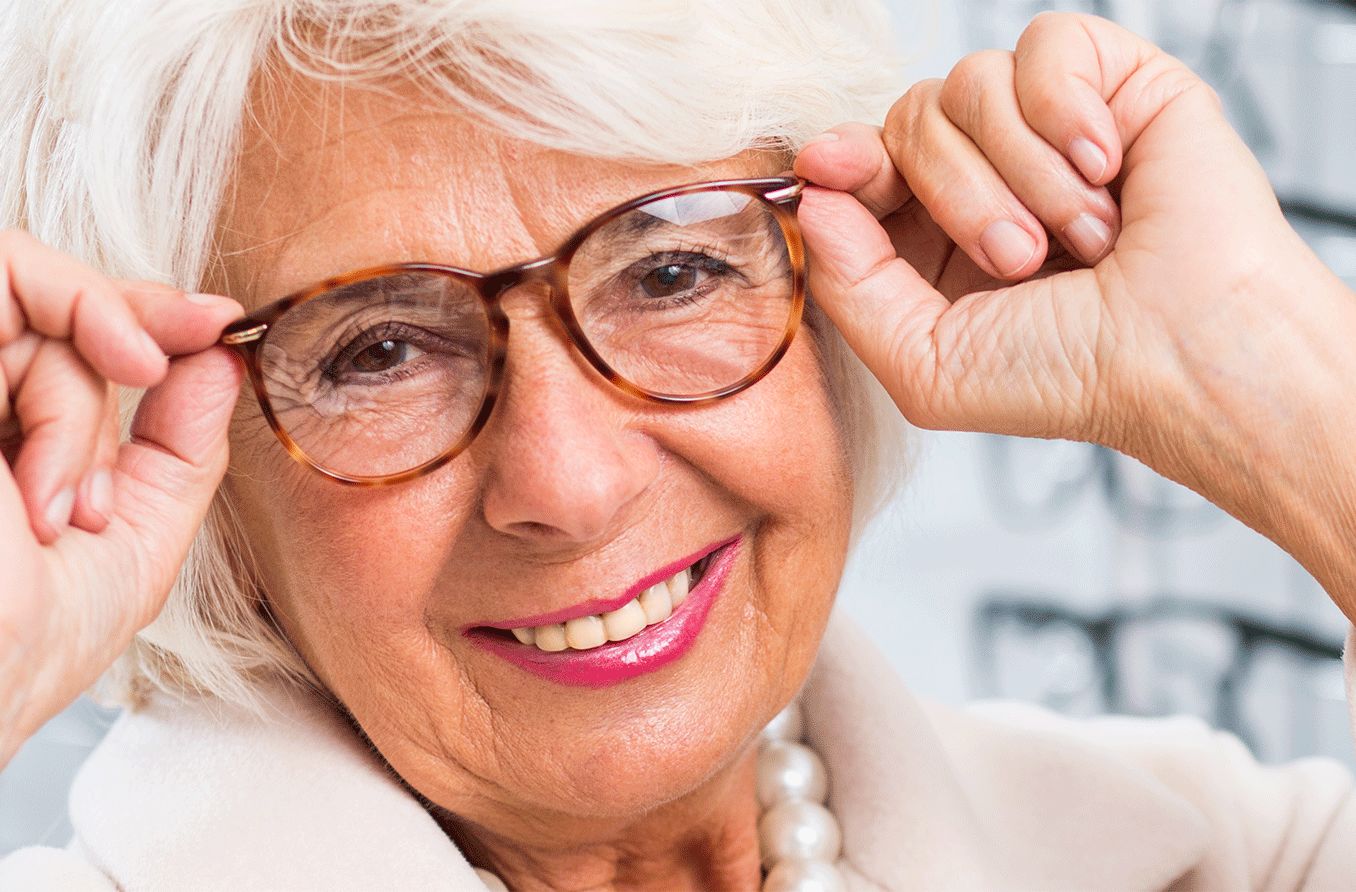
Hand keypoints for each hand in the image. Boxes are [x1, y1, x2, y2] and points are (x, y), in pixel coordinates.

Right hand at [0, 230, 242, 765]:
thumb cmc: (22, 649)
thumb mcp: (135, 538)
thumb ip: (179, 446)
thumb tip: (218, 357)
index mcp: (4, 435)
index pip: (74, 332)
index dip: (146, 313)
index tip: (218, 324)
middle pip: (61, 308)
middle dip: (137, 330)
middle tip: (183, 351)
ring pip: (32, 307)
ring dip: (80, 411)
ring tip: (65, 511)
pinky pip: (1, 288)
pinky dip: (60, 392)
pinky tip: (46, 484)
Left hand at [794, 13, 1355, 617]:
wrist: (1187, 356)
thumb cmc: (1070, 374)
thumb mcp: (924, 362)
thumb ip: (848, 287)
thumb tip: (816, 196)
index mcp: (936, 239)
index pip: (864, 166)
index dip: (843, 161)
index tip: (832, 169)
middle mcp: (987, 176)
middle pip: (910, 117)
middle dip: (954, 192)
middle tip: (1019, 259)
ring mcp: (1047, 128)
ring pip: (971, 82)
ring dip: (1019, 171)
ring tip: (1079, 235)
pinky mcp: (1111, 83)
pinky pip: (1045, 46)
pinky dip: (1066, 112)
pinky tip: (1105, 168)